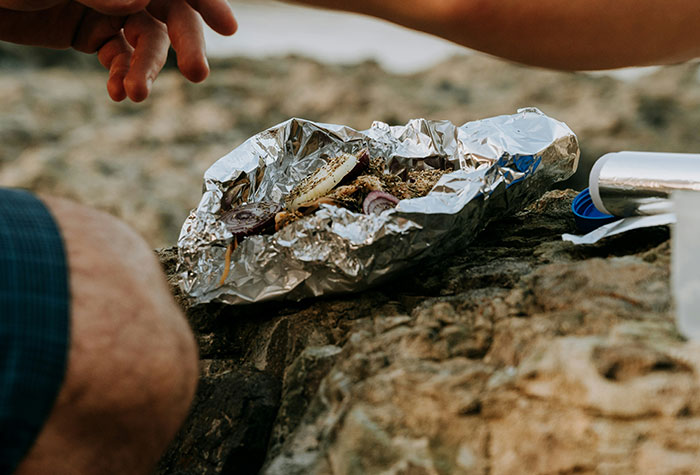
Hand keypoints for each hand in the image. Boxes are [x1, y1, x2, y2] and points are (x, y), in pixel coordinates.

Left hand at [0, 0, 236, 101]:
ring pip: (146, 42)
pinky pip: (119, 59)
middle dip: (184, 43)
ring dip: (146, 71)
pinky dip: (122, 77)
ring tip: (136, 95)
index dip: (204, 2)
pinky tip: (116, 93)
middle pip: (169, 12)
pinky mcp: (93, 34)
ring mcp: (110, 9)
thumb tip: (140, 1)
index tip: (228, 27)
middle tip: (197, 74)